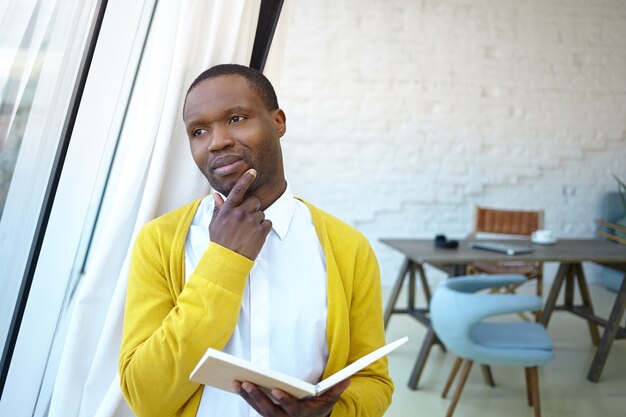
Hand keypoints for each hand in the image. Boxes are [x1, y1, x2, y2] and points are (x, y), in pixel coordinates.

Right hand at [209, 169, 271, 259]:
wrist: (228, 260)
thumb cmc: (220, 242)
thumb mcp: (214, 224)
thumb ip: (218, 208)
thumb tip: (215, 195)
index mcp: (228, 210)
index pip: (238, 190)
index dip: (246, 179)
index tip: (253, 171)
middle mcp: (240, 213)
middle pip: (254, 201)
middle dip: (253, 208)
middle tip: (247, 220)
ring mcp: (251, 221)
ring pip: (261, 212)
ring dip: (258, 220)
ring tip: (248, 232)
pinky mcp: (261, 230)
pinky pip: (268, 222)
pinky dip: (264, 228)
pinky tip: (255, 235)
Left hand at [234, 379, 349, 416]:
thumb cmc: (320, 408)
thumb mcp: (330, 400)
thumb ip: (336, 389)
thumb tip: (346, 378)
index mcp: (302, 415)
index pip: (292, 409)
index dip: (284, 401)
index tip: (275, 390)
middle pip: (270, 411)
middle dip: (257, 397)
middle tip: (247, 383)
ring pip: (260, 410)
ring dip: (248, 397)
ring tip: (238, 383)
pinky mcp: (268, 416)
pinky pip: (256, 408)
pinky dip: (247, 398)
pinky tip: (239, 387)